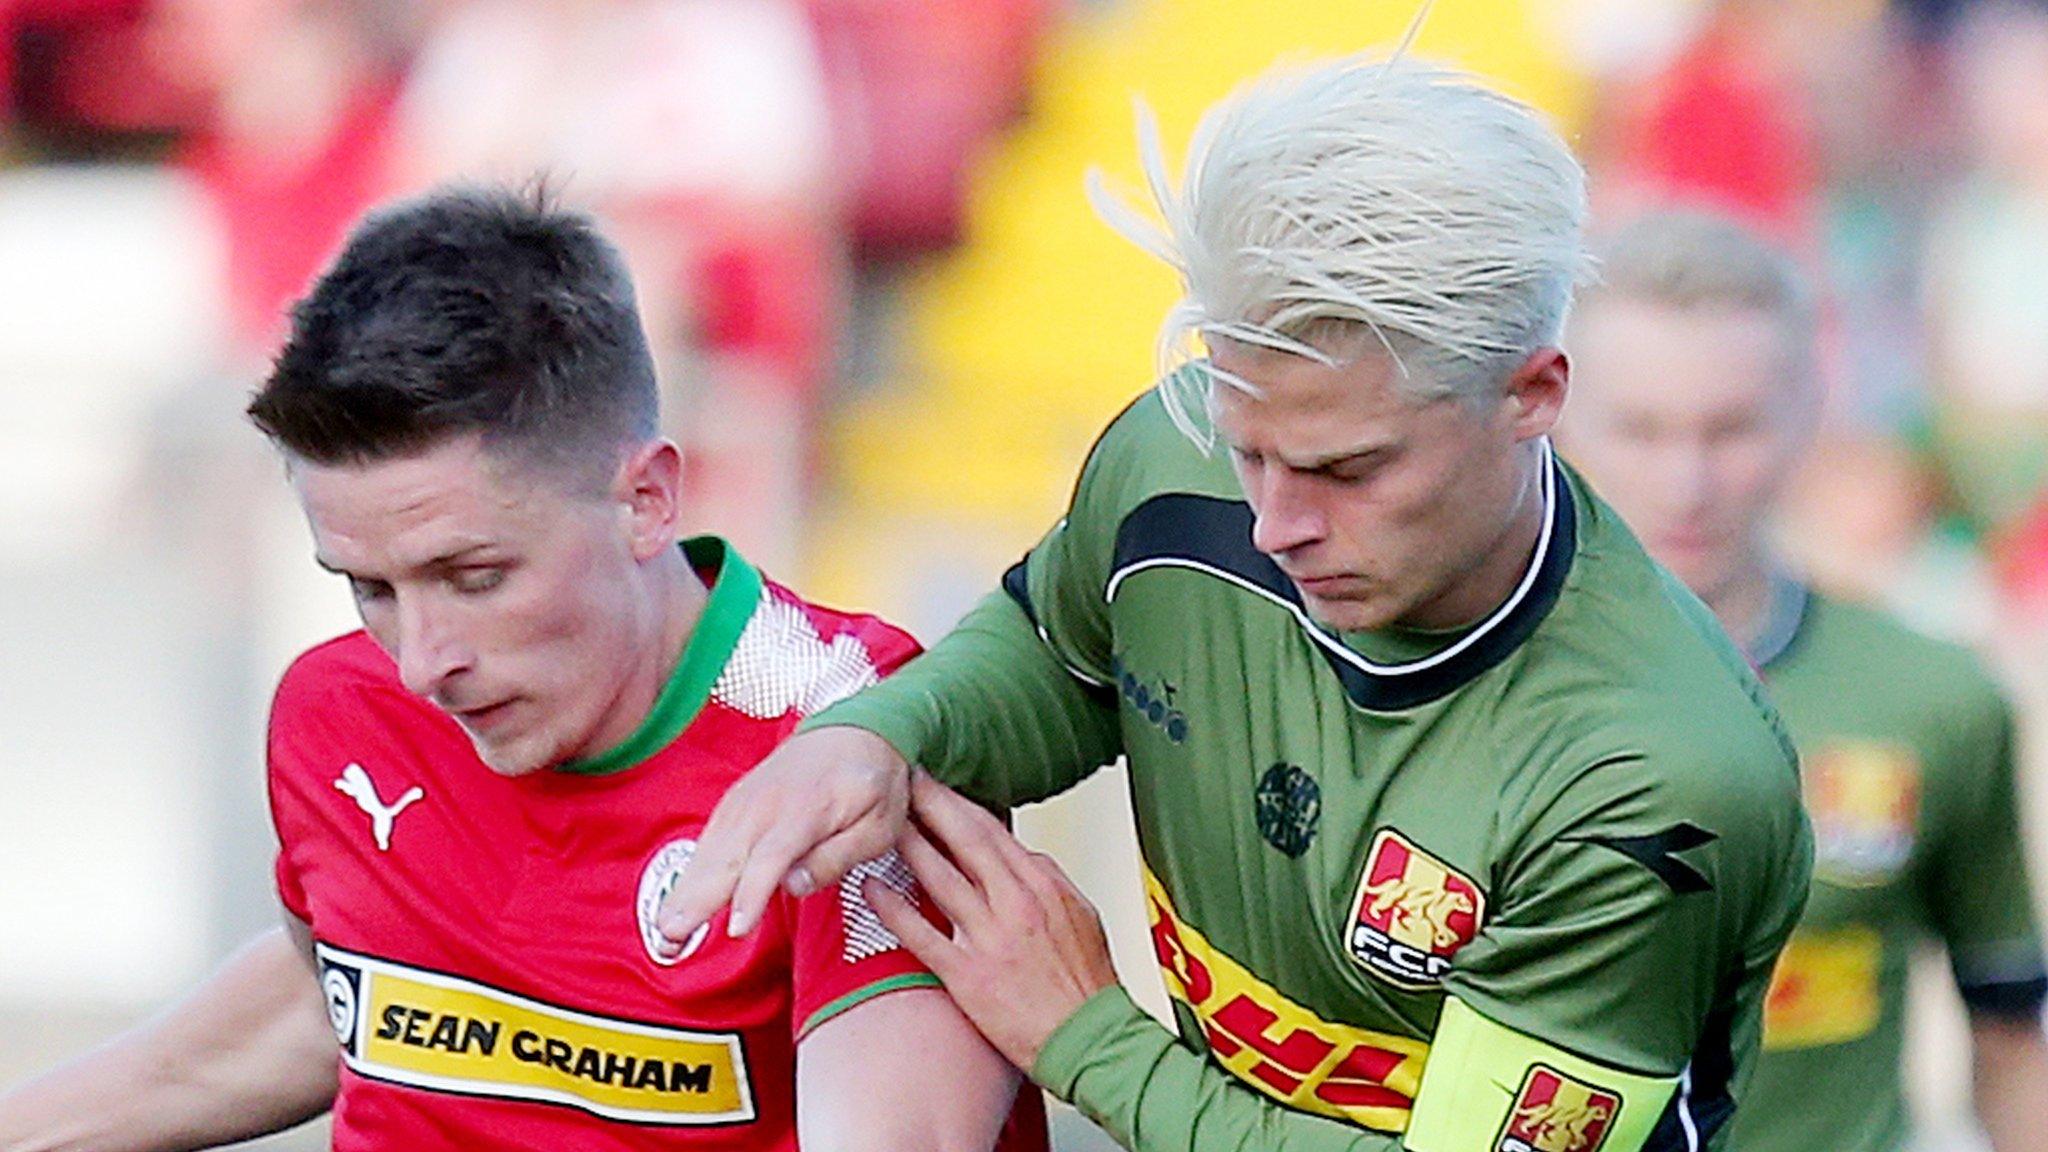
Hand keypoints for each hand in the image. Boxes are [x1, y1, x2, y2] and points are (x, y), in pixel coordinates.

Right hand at [659, 725, 910, 942]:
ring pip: (710, 853)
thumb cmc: (873, 783)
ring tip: (664, 934)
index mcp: (807, 810)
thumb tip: (795, 887)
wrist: (856, 730)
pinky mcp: (735, 804)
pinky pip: (709, 842)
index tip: (736, 929)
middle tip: (670, 939)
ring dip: (684, 893)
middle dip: (696, 900)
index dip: (752, 894)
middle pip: (727, 858)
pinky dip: (690, 873)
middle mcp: (766, 805)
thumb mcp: (879, 825)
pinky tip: (677, 903)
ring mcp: (746, 802)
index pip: (772, 858)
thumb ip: (838, 856)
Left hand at [864, 771, 1118, 1070]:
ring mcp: (987, 937)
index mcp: (1041, 886)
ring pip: (938, 876)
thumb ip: (1050, 879)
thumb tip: (1023, 855)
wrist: (1091, 1038)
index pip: (991, 830)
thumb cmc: (1087, 984)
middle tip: (901, 779)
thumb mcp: (1082, 915)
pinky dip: (891, 907)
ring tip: (880, 823)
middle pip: (962, 840)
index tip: (935, 782)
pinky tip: (871, 887)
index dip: (958, 802)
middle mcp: (1013, 903)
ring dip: (906, 844)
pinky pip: (920, 933)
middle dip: (928, 804)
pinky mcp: (966, 975)